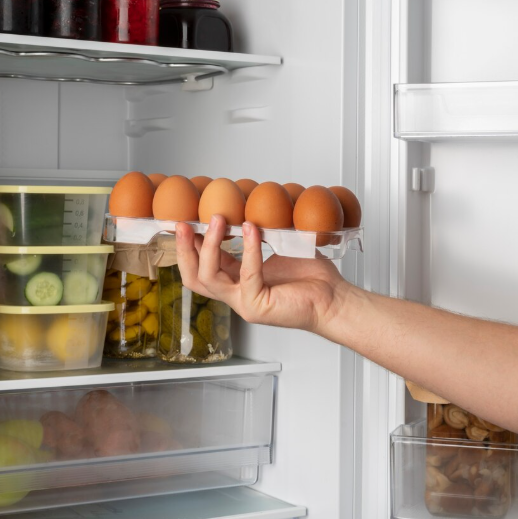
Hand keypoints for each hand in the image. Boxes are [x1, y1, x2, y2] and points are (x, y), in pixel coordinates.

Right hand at [174, 215, 350, 332]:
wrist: (334, 298)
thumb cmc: (310, 278)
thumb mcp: (276, 251)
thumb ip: (255, 239)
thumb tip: (244, 212)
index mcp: (238, 283)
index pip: (202, 267)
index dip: (189, 246)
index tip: (185, 221)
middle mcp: (236, 296)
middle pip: (194, 278)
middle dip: (184, 250)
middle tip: (183, 224)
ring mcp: (244, 304)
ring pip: (210, 278)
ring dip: (210, 246)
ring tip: (217, 220)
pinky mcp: (258, 306)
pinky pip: (247, 274)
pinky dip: (248, 249)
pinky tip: (252, 229)